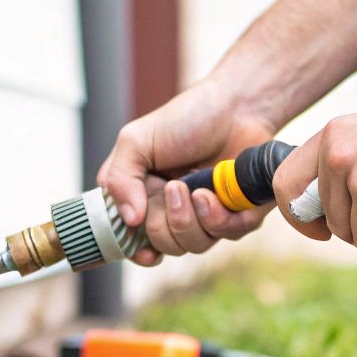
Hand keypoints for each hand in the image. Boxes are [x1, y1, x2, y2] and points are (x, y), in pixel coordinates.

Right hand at [97, 82, 278, 264]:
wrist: (236, 105)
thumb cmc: (185, 119)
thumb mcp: (136, 141)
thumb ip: (118, 179)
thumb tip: (128, 220)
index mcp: (145, 197)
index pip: (135, 241)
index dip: (137, 250)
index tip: (143, 249)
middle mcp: (175, 211)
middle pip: (165, 246)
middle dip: (166, 224)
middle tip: (173, 187)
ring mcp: (208, 215)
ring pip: (196, 245)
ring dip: (192, 220)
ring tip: (197, 189)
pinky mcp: (238, 213)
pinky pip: (230, 234)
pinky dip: (221, 218)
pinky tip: (216, 193)